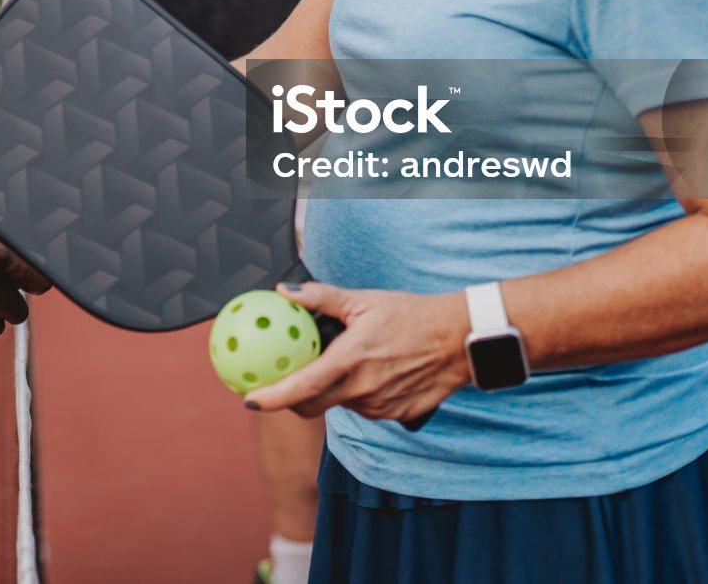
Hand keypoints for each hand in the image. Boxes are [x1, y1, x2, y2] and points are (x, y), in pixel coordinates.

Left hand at [243, 282, 469, 421]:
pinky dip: (359, 392)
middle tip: (281, 384)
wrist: (458, 340)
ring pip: (340, 404)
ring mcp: (379, 407)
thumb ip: (321, 298)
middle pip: (311, 406)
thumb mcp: (364, 300)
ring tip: (344, 362)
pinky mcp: (395, 416)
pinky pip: (365, 407)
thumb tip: (286, 292)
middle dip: (290, 400)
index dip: (271, 398)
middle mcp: (362, 390)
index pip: (300, 388)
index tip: (249, 399)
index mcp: (349, 361)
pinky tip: (373, 371)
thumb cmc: (412, 316)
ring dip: (332, 389)